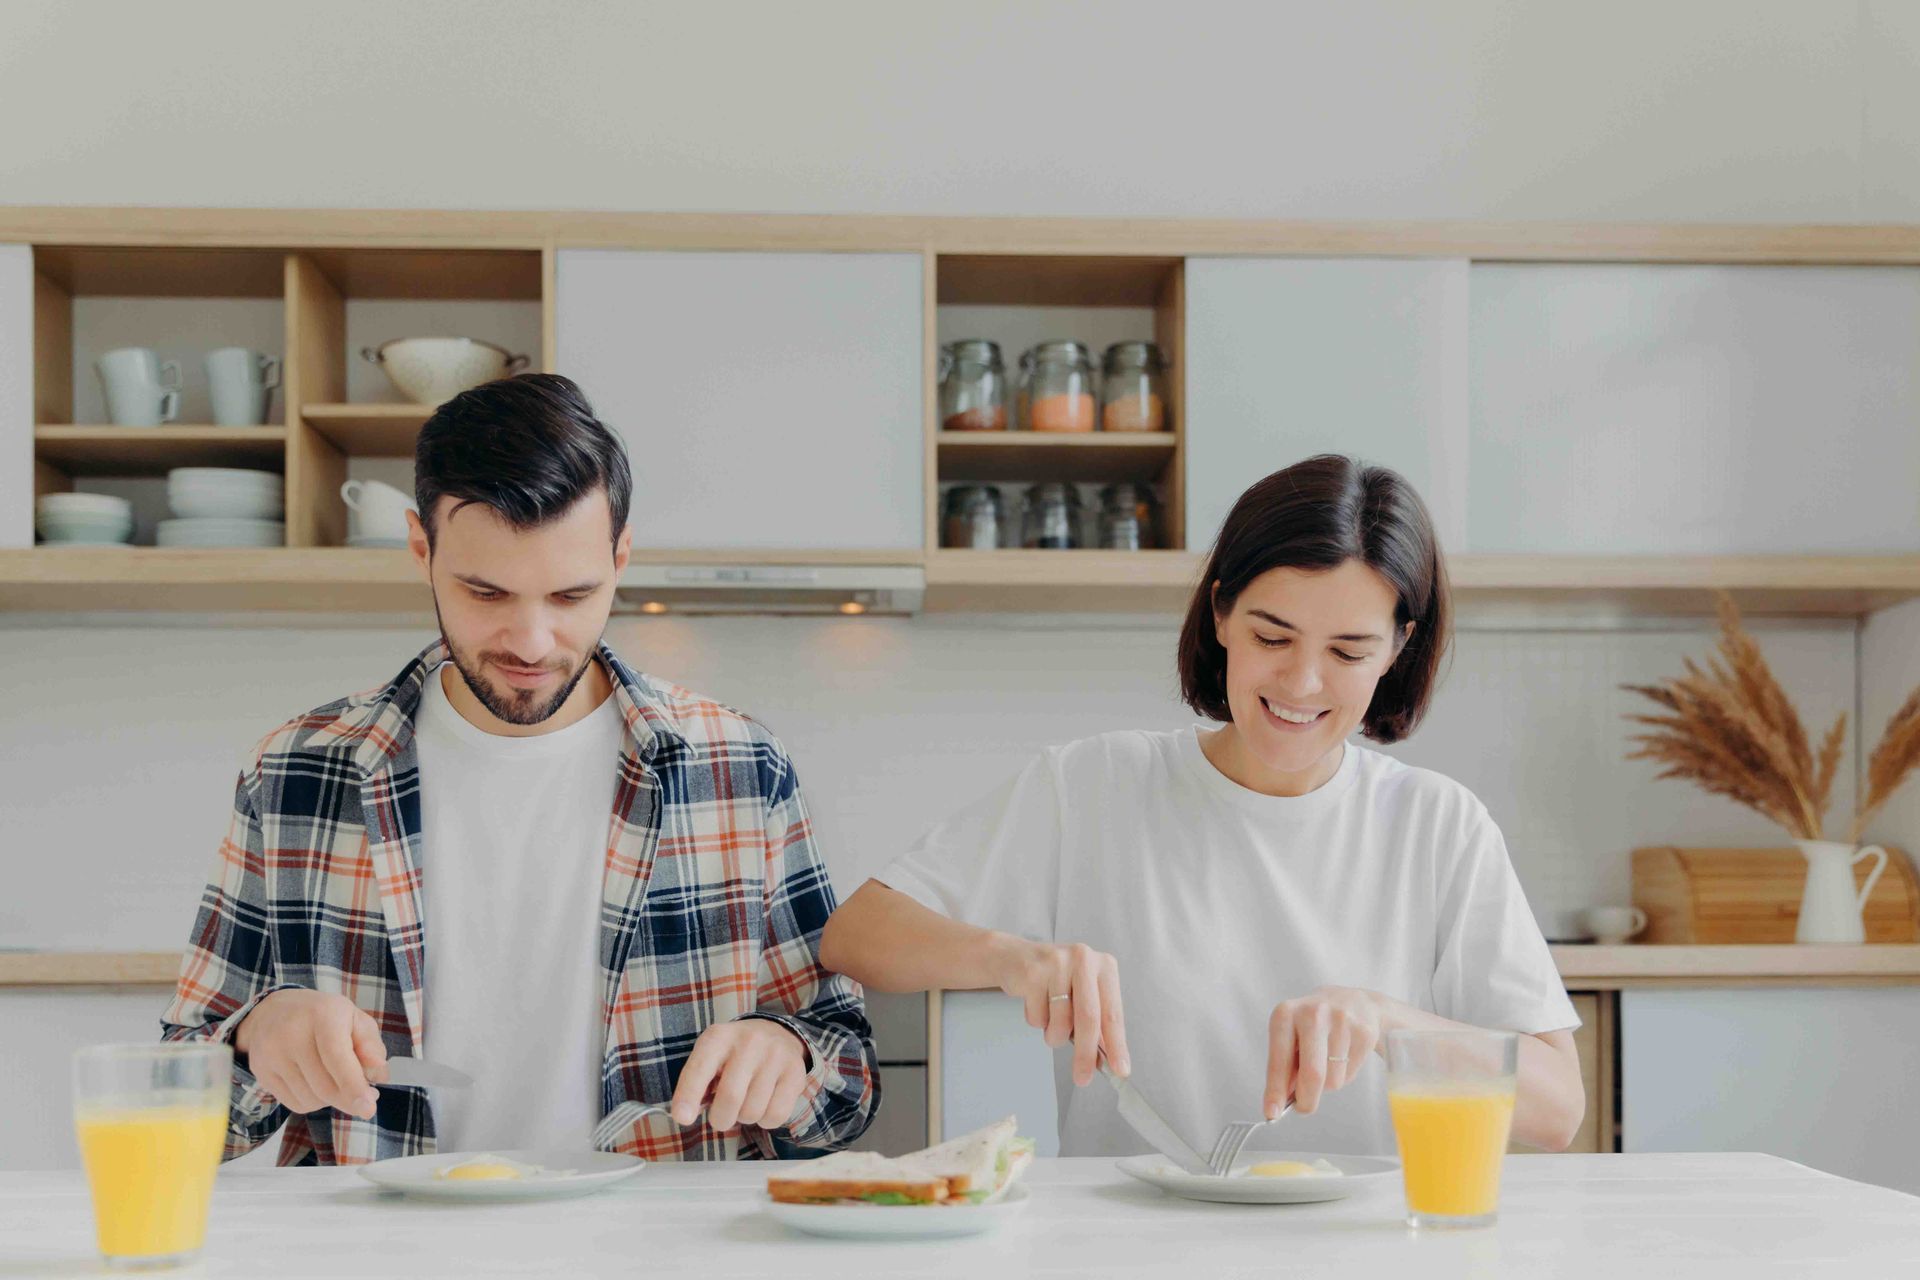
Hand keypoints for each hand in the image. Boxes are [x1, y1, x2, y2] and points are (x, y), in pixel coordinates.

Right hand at [232, 989, 387, 1118]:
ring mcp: (272, 1053)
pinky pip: (294, 1104)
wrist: (273, 1011)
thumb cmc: (322, 1017)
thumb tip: (379, 1073)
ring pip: (311, 1099)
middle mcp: (292, 1033)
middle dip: (348, 1098)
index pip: (337, 1057)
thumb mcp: (354, 1019)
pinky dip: (312, 1101)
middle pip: (325, 1086)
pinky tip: (314, 1083)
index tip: (368, 1108)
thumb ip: (371, 1045)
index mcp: (323, 1014)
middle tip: (364, 1097)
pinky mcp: (261, 1071)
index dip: (353, 1086)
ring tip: (334, 1078)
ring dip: (330, 1099)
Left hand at [671, 1020, 810, 1132]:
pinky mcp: (795, 1072)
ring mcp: (775, 1055)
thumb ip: (696, 1084)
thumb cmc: (734, 1054)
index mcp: (719, 1037)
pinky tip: (764, 1103)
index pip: (700, 1068)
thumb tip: (685, 1115)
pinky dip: (765, 1121)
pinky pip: (775, 1116)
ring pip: (753, 1111)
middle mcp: (749, 1042)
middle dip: (721, 1119)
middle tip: (722, 1117)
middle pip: (730, 1098)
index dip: (688, 1095)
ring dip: (744, 1117)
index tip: (682, 1118)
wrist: (777, 1034)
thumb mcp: (710, 1057)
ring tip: (746, 1101)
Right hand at [991, 937, 1128, 1084]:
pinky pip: (1037, 1017)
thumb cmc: (1056, 981)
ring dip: (1054, 1035)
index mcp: (1105, 967)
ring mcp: (1058, 963)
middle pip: (1088, 1018)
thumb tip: (1106, 1061)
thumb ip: (1097, 1025)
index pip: (1113, 1013)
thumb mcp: (1083, 996)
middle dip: (1085, 1054)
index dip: (1117, 1045)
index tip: (1120, 1070)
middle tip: (1082, 1077)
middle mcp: (1084, 959)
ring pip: (1060, 1022)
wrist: (1016, 958)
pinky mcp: (1033, 973)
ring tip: (1050, 1019)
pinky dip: (1036, 1021)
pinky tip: (1034, 1002)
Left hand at [1264, 986, 1383, 1119]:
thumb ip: (1285, 1067)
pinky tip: (1344, 1056)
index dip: (1275, 1091)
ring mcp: (1341, 1021)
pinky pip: (1350, 1074)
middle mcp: (1312, 1014)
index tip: (1271, 1113)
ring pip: (1333, 1079)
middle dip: (1307, 1100)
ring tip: (1328, 1063)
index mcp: (1285, 1014)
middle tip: (1304, 1108)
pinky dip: (1345, 1075)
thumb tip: (1278, 1104)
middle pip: (1312, 1074)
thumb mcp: (1292, 1036)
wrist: (1355, 1001)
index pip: (1279, 1061)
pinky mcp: (1364, 1031)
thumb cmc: (1315, 1024)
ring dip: (1328, 1084)